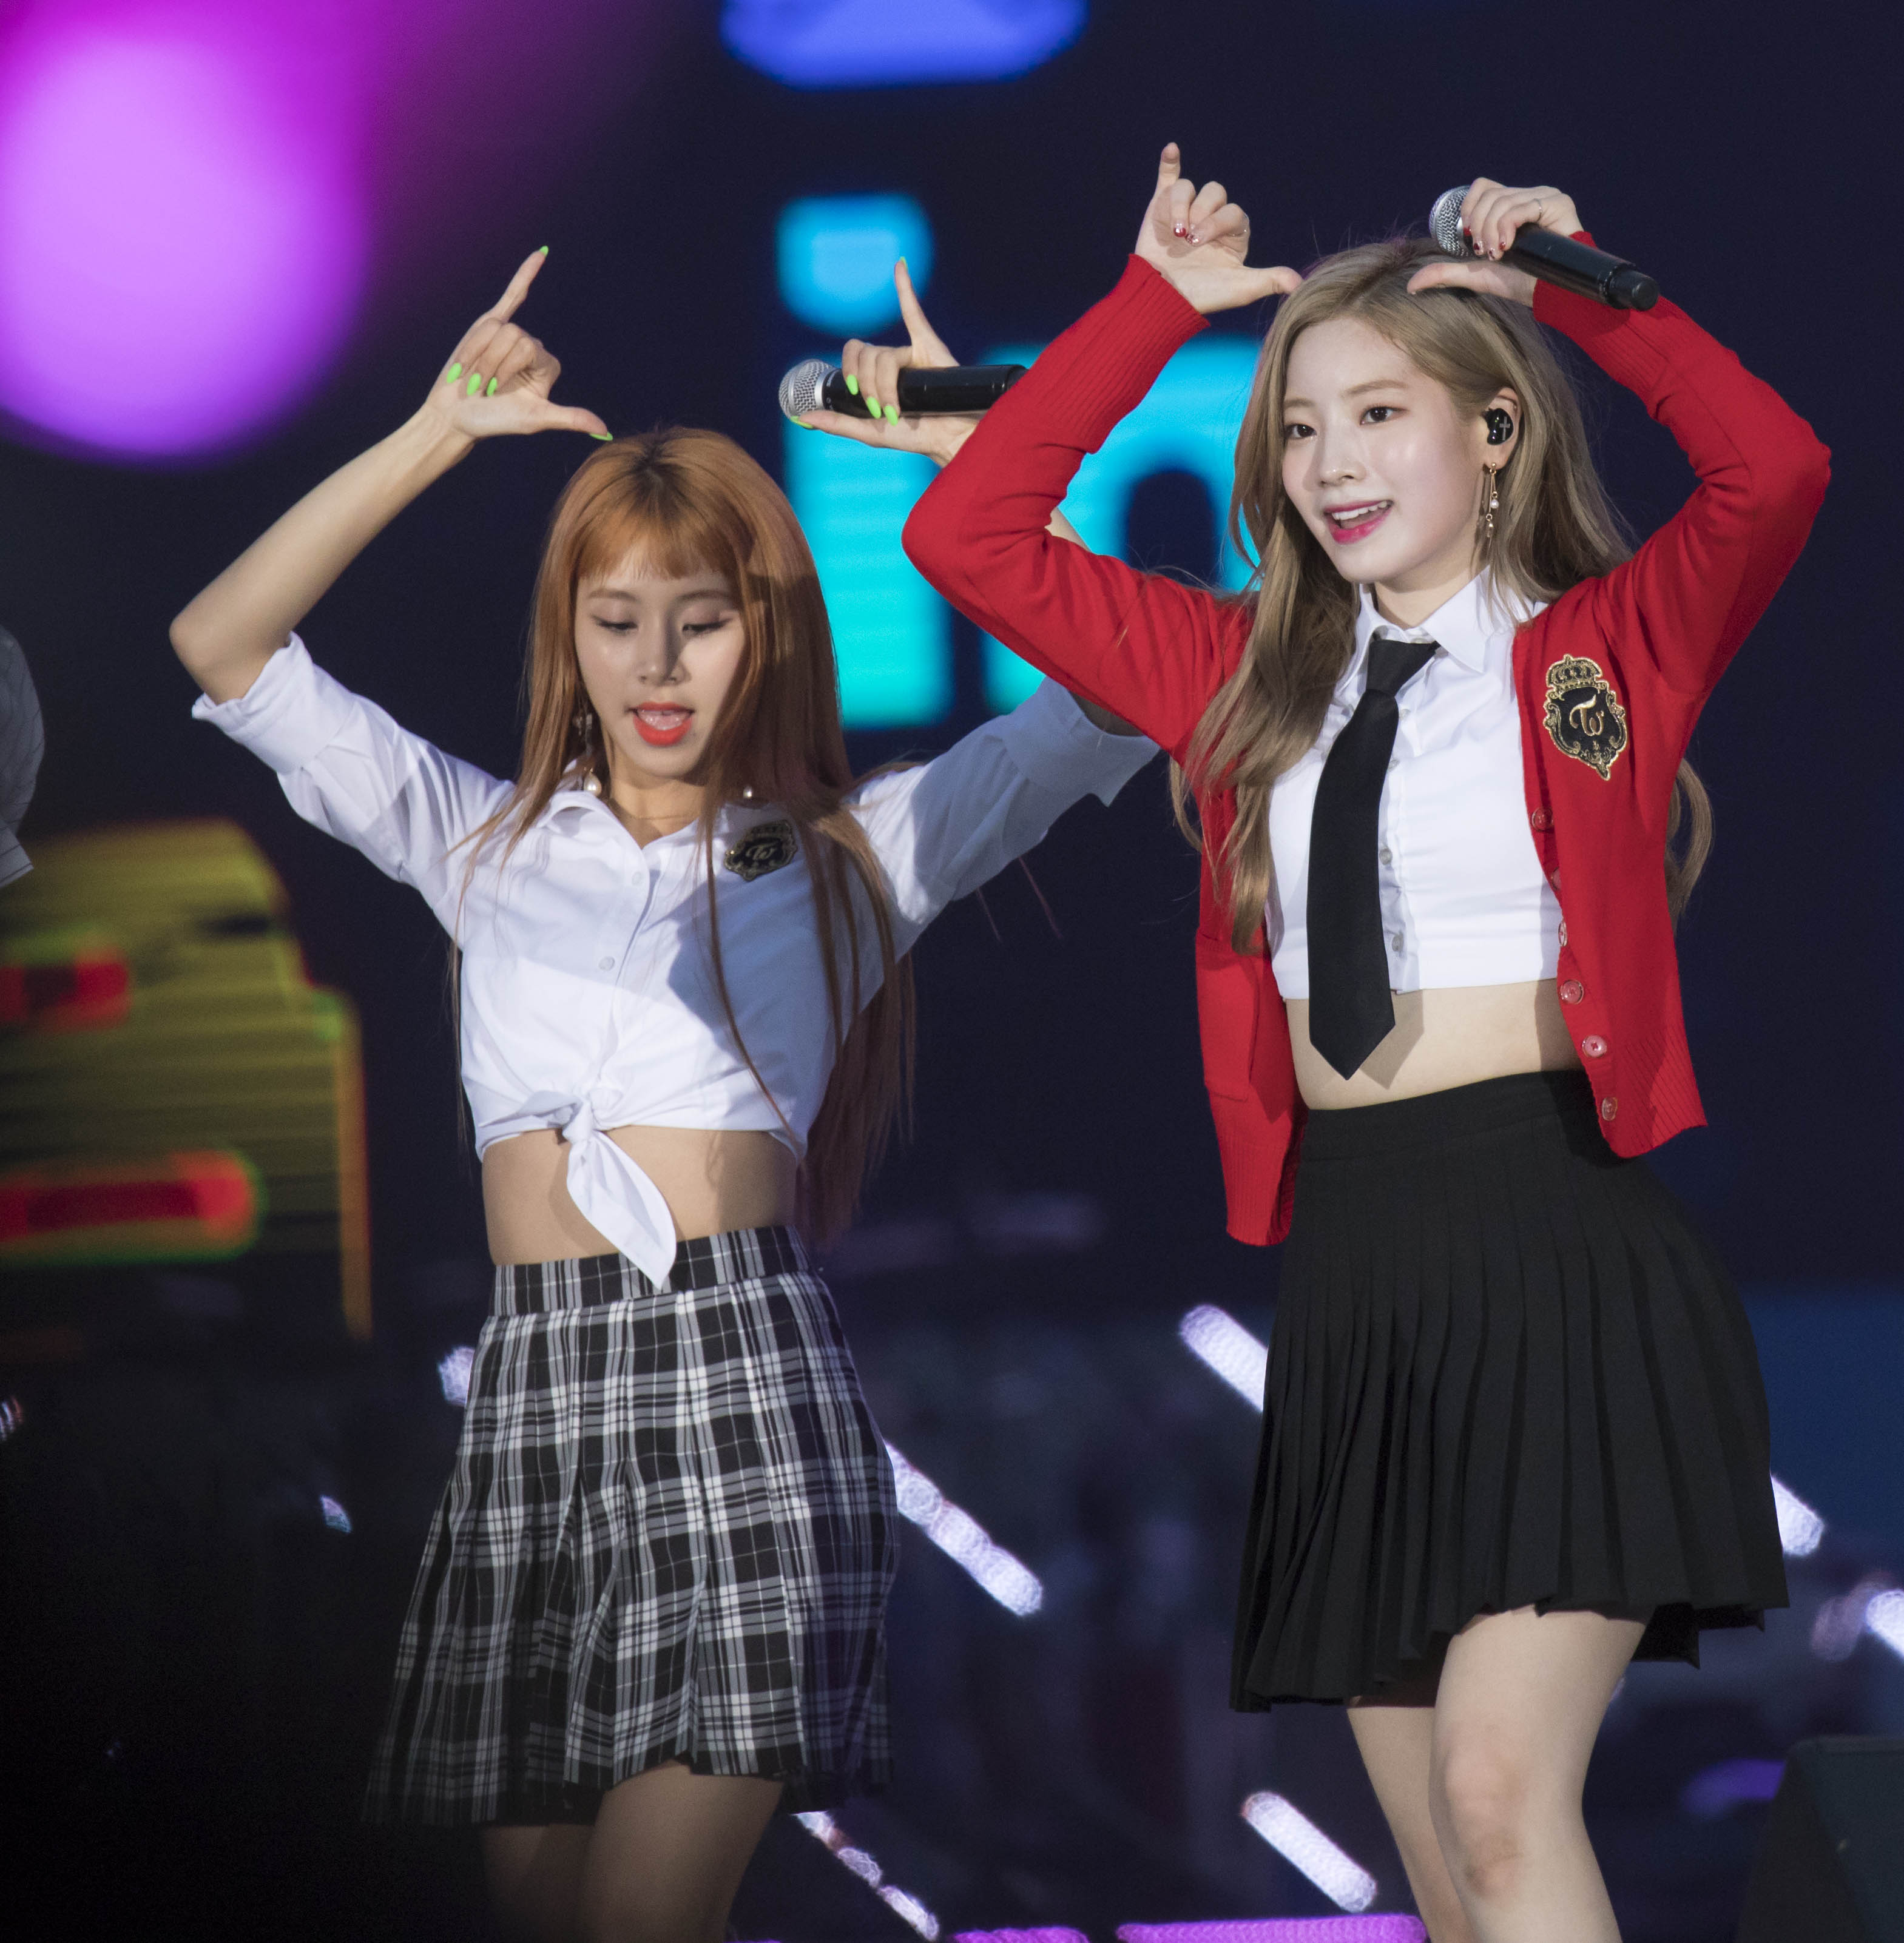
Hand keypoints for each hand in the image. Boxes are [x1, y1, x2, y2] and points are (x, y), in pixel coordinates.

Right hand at [418, 249, 608, 441]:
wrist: (456, 414)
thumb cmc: (495, 420)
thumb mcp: (534, 419)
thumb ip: (569, 418)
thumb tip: (605, 429)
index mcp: (547, 366)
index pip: (528, 348)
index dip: (507, 368)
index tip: (495, 393)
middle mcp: (532, 347)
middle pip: (511, 336)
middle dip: (491, 362)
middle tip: (481, 387)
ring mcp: (510, 335)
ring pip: (493, 328)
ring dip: (477, 354)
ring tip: (472, 376)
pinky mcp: (490, 325)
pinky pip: (513, 295)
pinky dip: (525, 274)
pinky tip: (540, 255)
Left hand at [798, 260, 978, 465]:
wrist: (947, 438)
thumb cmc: (914, 434)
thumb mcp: (869, 432)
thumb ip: (838, 423)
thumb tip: (805, 416)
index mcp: (876, 372)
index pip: (853, 354)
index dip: (849, 372)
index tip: (855, 395)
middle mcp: (891, 358)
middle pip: (867, 356)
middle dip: (868, 385)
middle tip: (881, 410)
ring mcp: (910, 350)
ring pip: (884, 356)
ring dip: (885, 387)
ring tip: (897, 410)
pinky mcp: (929, 345)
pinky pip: (914, 314)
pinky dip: (905, 289)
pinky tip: (899, 266)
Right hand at [1133, 144, 1299, 315]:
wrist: (1161, 299)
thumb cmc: (1201, 296)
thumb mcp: (1239, 289)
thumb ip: (1269, 280)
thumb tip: (1299, 284)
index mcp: (1232, 234)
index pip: (1233, 211)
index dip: (1218, 221)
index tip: (1199, 242)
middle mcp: (1210, 218)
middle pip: (1214, 192)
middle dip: (1202, 212)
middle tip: (1189, 238)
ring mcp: (1185, 211)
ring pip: (1188, 188)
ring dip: (1180, 205)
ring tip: (1175, 232)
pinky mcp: (1161, 208)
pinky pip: (1168, 178)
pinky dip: (1168, 163)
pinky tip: (1171, 150)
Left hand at [1407, 179, 1583, 306]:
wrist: (1548, 293)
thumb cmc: (1519, 282)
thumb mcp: (1475, 275)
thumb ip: (1444, 274)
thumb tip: (1411, 285)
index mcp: (1511, 204)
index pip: (1482, 187)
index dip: (1469, 208)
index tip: (1470, 239)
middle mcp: (1528, 195)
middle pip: (1489, 195)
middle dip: (1479, 226)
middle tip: (1486, 252)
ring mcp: (1544, 197)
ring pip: (1502, 201)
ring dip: (1492, 231)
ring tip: (1498, 254)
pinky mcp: (1557, 203)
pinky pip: (1521, 206)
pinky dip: (1508, 226)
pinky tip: (1509, 246)